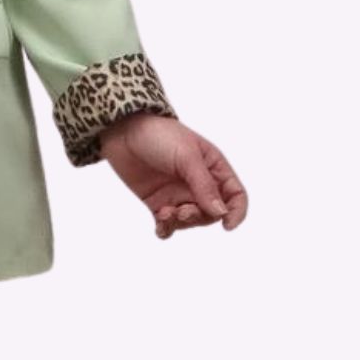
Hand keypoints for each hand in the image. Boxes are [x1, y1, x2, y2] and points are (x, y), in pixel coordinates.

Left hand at [98, 113, 247, 239]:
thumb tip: (221, 213)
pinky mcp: (157, 201)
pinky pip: (167, 224)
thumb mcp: (187, 157)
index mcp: (213, 168)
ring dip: (181, 222)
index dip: (236, 212)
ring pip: (190, 221)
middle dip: (200, 217)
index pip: (235, 195)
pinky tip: (160, 227)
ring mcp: (177, 194)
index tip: (227, 225)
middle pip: (212, 213)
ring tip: (165, 213)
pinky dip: (166, 229)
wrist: (123, 130)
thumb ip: (204, 185)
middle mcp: (198, 183)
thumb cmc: (159, 134)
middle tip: (182, 211)